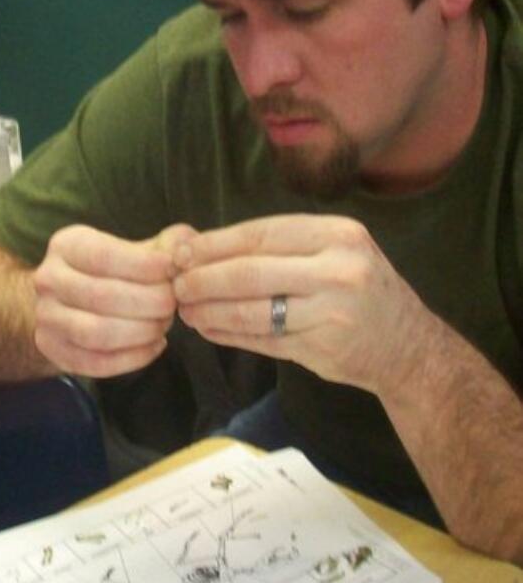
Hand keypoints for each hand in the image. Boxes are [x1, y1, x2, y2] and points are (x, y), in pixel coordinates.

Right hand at [32, 223, 193, 377]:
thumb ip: (165, 246)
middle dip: (148, 303)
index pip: (105, 257)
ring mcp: (46, 317)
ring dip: (140, 333)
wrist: (65, 299)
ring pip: (96, 333)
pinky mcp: (53, 349)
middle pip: (102, 297)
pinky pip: (95, 363)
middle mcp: (48, 279)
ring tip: (163, 326)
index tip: (174, 274)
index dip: (145, 268)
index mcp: (66, 245)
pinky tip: (154, 346)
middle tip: (173, 306)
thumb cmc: (110, 271)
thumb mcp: (131, 248)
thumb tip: (187, 249)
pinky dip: (132, 359)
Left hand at [171, 214, 428, 394]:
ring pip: (252, 311)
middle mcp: (339, 270)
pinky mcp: (322, 348)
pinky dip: (228, 334)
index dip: (213, 245)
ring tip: (185, 311)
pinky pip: (263, 339)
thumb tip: (197, 246)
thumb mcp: (331, 252)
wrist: (406, 346)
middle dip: (203, 280)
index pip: (260, 235)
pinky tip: (208, 329)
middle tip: (177, 286)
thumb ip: (274, 248)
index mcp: (337, 235)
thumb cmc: (356, 290)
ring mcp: (332, 311)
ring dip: (210, 312)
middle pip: (251, 272)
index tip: (180, 253)